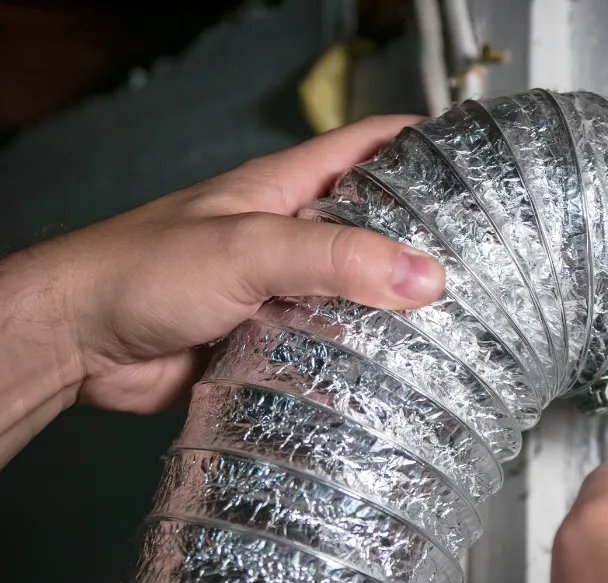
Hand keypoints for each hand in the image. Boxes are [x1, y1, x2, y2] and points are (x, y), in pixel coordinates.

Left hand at [0, 115, 444, 464]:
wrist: (81, 342)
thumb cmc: (146, 270)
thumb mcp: (249, 247)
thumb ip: (334, 258)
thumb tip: (424, 277)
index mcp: (287, 187)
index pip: (370, 146)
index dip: (423, 144)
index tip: (476, 163)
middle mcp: (291, 233)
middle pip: (373, 225)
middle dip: (423, 239)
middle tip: (483, 262)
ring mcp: (282, 288)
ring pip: (355, 290)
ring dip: (394, 306)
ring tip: (458, 323)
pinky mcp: (272, 337)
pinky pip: (329, 340)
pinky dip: (360, 352)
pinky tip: (397, 370)